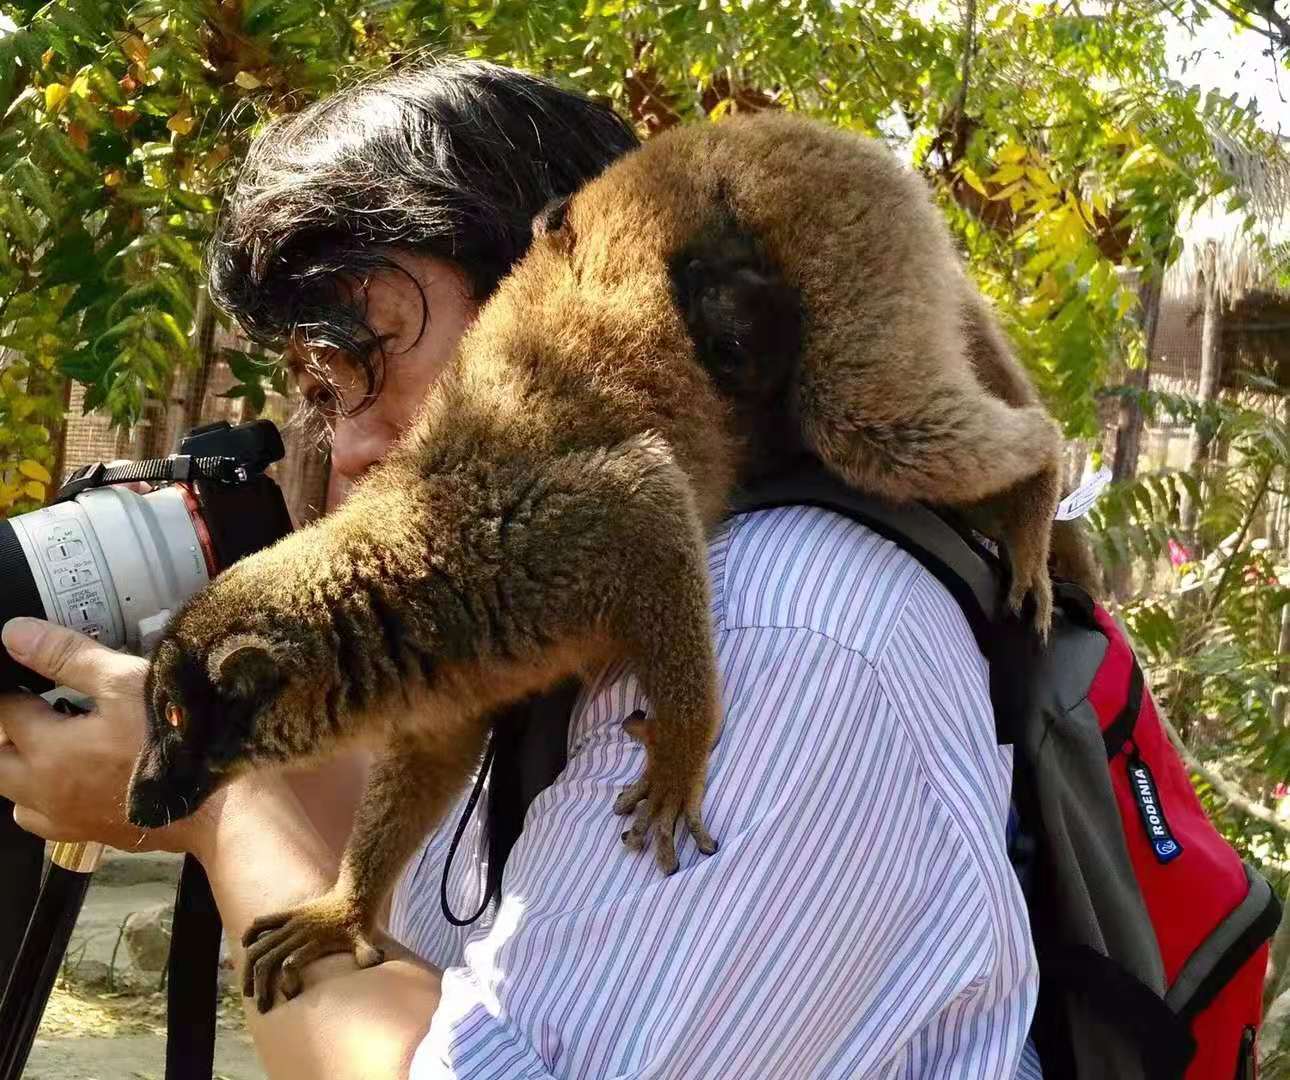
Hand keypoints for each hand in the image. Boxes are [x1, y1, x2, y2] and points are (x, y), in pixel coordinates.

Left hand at [0, 617, 206, 851]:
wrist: (223, 804)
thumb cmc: (178, 739)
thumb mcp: (126, 683)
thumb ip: (67, 658)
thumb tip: (14, 634)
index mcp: (47, 750)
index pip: (3, 711)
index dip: (14, 688)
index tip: (30, 677)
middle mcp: (44, 791)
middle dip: (8, 732)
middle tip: (38, 709)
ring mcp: (67, 819)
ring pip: (16, 797)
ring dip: (24, 770)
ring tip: (56, 746)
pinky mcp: (92, 836)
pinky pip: (49, 820)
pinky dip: (50, 799)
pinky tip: (80, 779)